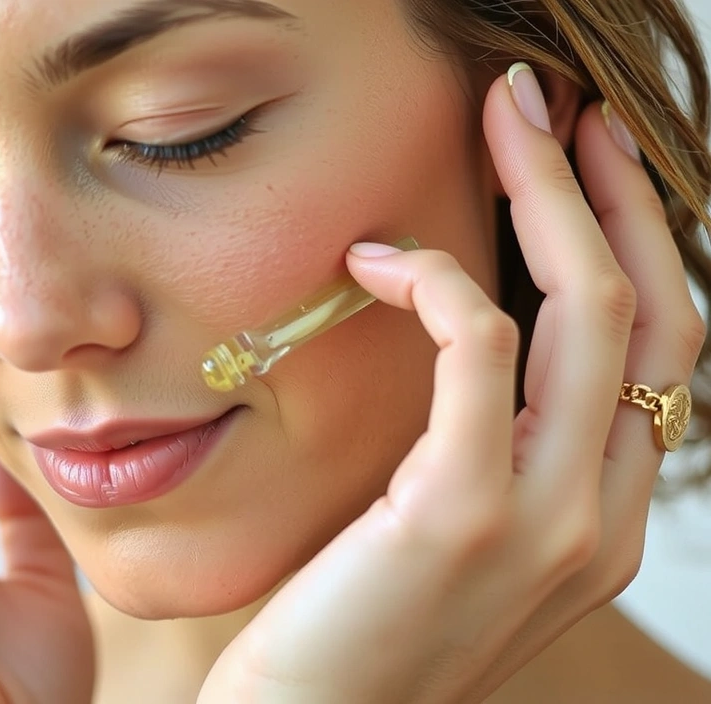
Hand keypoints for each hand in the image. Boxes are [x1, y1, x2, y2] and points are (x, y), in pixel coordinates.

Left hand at [198, 65, 704, 702]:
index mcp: (601, 521)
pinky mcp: (463, 513)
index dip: (631, 241)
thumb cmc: (354, 628)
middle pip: (650, 313)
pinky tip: (380, 256)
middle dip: (608, 190)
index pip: (656, 353)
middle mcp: (602, 520)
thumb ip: (484, 454)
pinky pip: (482, 348)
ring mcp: (548, 521)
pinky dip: (442, 277)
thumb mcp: (443, 537)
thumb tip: (469, 342)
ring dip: (549, 195)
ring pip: (591, 311)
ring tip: (503, 120)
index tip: (583, 165)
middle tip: (552, 108)